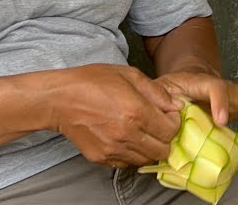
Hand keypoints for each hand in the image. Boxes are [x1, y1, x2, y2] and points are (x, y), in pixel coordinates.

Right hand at [44, 64, 181, 168]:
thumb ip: (157, 92)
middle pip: (162, 150)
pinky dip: (132, 154)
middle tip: (157, 125)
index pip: (171, 130)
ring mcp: (113, 149)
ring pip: (146, 160)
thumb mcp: (130, 75)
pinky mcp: (101, 158)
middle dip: (165, 138)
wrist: (60, 99)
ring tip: (140, 131)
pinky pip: (127, 163)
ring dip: (149, 147)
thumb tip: (177, 106)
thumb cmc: (93, 82)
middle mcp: (126, 134)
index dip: (173, 122)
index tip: (167, 115)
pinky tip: (126, 138)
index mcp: (136, 112)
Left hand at [157, 71, 237, 151]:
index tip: (221, 122)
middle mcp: (224, 87)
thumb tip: (170, 112)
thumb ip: (161, 99)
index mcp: (202, 82)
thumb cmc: (171, 87)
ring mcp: (234, 96)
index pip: (216, 86)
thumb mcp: (160, 89)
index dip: (221, 102)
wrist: (184, 78)